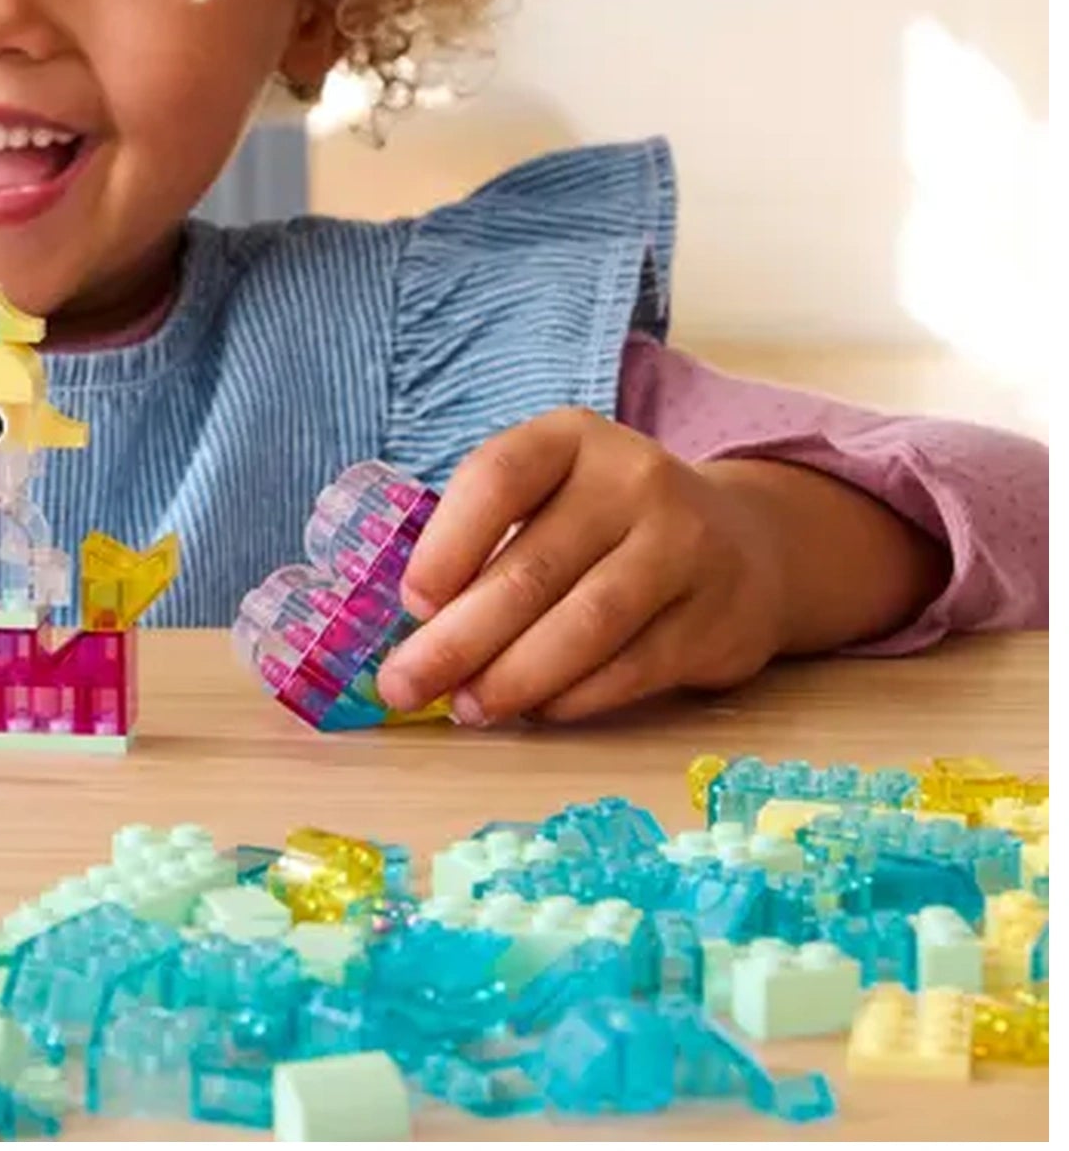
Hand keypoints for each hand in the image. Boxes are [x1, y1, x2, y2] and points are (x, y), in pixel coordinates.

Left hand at [375, 409, 794, 726]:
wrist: (746, 546)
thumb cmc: (607, 525)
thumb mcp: (552, 500)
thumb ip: (489, 544)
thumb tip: (417, 632)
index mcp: (572, 440)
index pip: (498, 477)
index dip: (446, 543)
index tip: (411, 603)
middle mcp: (635, 481)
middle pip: (532, 569)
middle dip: (457, 639)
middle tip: (404, 685)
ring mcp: (685, 548)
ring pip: (584, 625)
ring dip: (512, 677)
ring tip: (467, 707)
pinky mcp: (717, 619)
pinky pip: (631, 669)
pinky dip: (572, 698)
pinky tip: (534, 710)